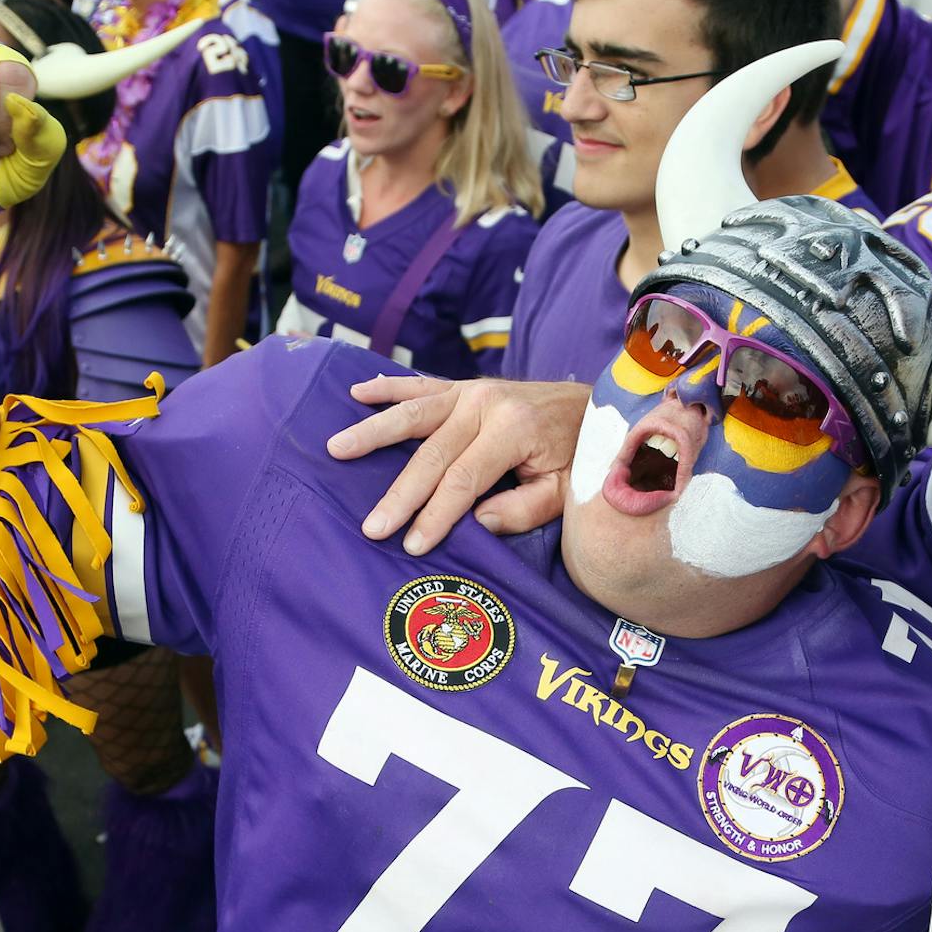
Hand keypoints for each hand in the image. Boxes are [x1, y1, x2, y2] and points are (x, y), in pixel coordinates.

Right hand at [328, 374, 587, 551]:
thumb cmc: (581, 454)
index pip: (463, 481)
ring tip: (336, 448)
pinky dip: (388, 388)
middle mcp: (487, 404)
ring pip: (413, 413)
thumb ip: (525, 508)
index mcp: (514, 430)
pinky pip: (421, 385)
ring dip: (372, 431)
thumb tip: (478, 523)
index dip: (435, 515)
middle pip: (431, 454)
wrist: (595, 404)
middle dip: (399, 494)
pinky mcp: (466, 387)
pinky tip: (357, 392)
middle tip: (370, 526)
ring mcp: (473, 391)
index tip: (412, 545)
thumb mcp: (568, 489)